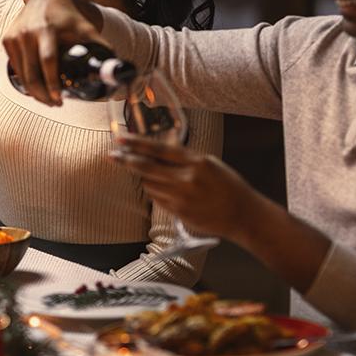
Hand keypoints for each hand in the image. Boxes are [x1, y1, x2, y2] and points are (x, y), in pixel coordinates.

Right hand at [1, 0, 106, 105]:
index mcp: (49, 28)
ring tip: (47, 100)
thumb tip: (117, 68)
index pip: (48, 61)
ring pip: (22, 73)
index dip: (52, 83)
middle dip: (42, 94)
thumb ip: (101, 46)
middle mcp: (29, 30)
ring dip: (33, 91)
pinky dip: (24, 80)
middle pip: (32, 72)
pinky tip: (34, 87)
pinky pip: (15, 67)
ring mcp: (16, 35)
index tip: (60, 99)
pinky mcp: (8, 39)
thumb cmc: (70, 17)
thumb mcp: (86, 28)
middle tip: (55, 104)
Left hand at [109, 135, 268, 241]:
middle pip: (147, 168)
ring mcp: (181, 198)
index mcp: (197, 162)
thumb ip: (185, 159)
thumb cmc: (229, 187)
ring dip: (145, 178)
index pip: (160, 150)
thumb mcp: (210, 164)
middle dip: (127, 161)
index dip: (137, 144)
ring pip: (150, 184)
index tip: (121, 139)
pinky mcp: (179, 212)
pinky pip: (158, 199)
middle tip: (112, 156)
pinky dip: (156, 192)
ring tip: (153, 176)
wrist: (243, 215)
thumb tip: (158, 153)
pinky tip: (165, 190)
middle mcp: (187, 179)